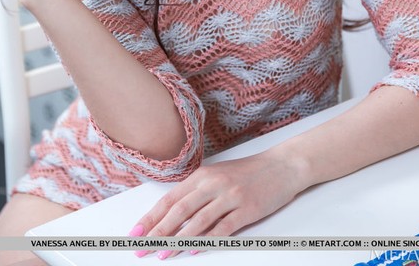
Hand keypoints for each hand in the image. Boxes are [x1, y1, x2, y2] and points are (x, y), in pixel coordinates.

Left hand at [131, 150, 301, 258]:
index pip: (170, 199)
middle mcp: (213, 183)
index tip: (135, 233)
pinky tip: (195, 251)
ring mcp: (230, 196)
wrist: (282, 166)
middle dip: (157, 232)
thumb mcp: (219, 176)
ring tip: (163, 254)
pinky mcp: (247, 208)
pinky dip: (207, 241)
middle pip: (179, 210)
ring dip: (178, 240)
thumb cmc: (250, 173)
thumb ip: (198, 192)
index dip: (151, 217)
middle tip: (142, 248)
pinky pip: (223, 228)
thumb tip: (172, 216)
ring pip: (198, 220)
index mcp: (203, 175)